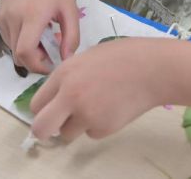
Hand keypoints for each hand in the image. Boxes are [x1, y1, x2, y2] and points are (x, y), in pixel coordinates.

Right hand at [0, 0, 79, 73]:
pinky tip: (32, 29)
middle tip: (50, 50)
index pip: (26, 52)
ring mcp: (2, 17)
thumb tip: (66, 59)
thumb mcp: (69, 8)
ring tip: (43, 37)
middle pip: (18, 55)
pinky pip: (8, 38)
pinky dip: (20, 41)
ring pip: (12, 49)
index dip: (38, 66)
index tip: (52, 64)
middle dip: (35, 60)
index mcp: (32, 15)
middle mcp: (13, 18)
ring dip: (28, 51)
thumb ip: (71, 36)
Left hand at [30, 38, 167, 140]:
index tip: (49, 110)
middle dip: (44, 130)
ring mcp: (86, 114)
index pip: (37, 102)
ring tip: (95, 109)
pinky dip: (97, 126)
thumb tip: (57, 96)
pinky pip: (91, 133)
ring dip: (75, 127)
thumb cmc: (123, 56)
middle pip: (41, 127)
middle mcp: (70, 96)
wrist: (153, 68)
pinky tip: (112, 109)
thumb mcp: (87, 57)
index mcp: (64, 74)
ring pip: (66, 134)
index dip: (42, 108)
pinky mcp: (103, 128)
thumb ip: (69, 76)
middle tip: (54, 127)